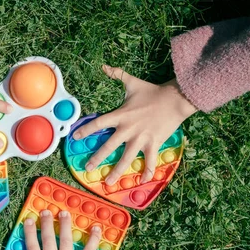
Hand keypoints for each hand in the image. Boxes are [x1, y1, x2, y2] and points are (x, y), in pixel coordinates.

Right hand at [0, 209, 101, 249]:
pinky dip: (93, 240)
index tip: (29, 220)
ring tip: (64, 213)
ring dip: (65, 226)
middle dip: (47, 224)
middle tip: (46, 211)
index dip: (30, 233)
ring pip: (66, 242)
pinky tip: (96, 228)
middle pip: (49, 241)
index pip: (32, 248)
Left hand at [73, 65, 196, 184]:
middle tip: (87, 168)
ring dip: (117, 172)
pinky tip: (141, 181)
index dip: (85, 130)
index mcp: (121, 115)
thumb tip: (104, 66)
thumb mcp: (132, 82)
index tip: (74, 138)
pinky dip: (147, 172)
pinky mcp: (154, 144)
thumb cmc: (152, 92)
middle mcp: (128, 129)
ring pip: (126, 159)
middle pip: (109, 147)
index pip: (98, 123)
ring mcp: (141, 138)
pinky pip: (150, 161)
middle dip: (97, 158)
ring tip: (108, 183)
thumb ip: (117, 74)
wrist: (175, 99)